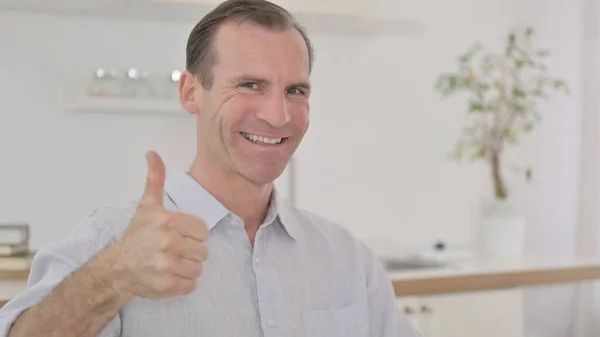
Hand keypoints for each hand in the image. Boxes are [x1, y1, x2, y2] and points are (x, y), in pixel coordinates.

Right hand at [110, 151, 209, 298]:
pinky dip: (183, 283)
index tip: (177, 235)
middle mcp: (168, 243)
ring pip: (199, 268)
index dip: (192, 234)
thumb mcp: (147, 205)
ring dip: (188, 268)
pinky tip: (168, 275)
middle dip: (191, 252)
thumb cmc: (137, 236)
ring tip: (170, 263)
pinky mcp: (167, 285)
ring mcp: (167, 265)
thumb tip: (152, 152)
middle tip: (172, 250)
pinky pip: (191, 285)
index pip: (204, 231)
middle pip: (204, 251)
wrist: (117, 268)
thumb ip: (155, 178)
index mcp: (168, 221)